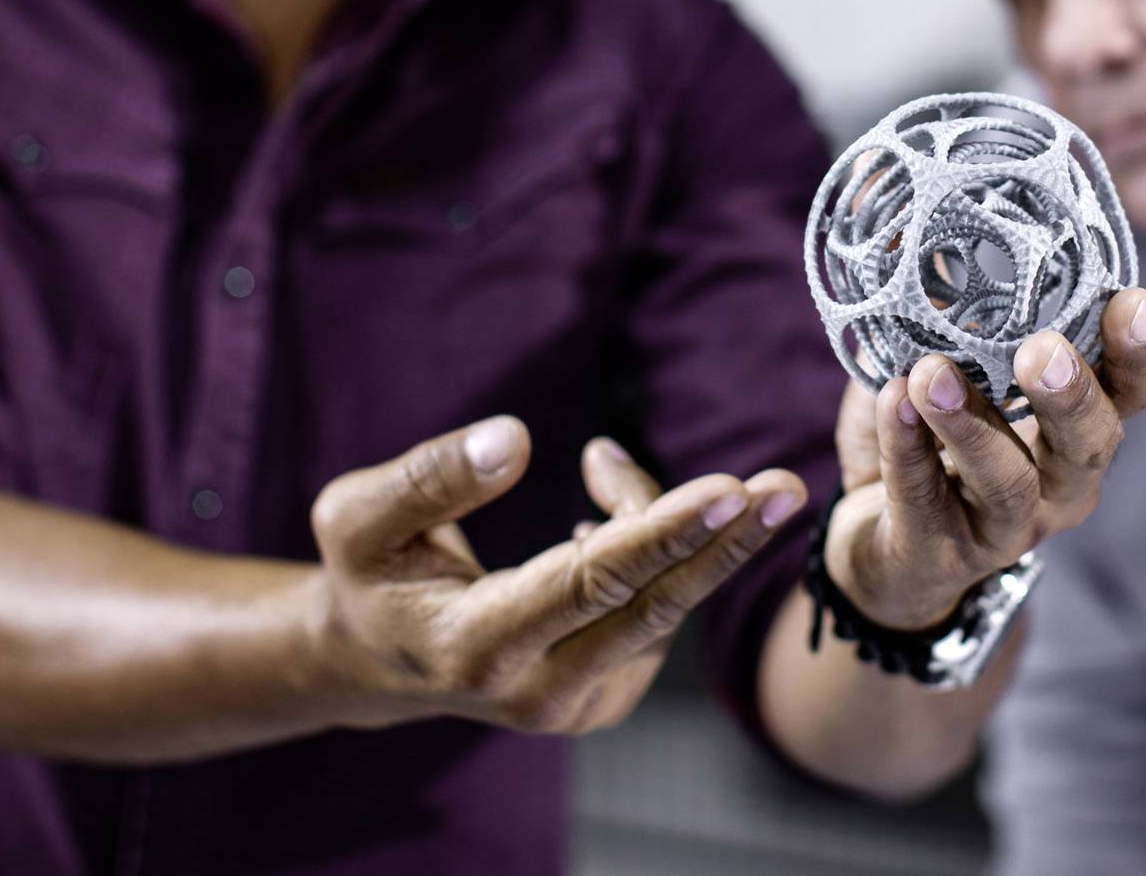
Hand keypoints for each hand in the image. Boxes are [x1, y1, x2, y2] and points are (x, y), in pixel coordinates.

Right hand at [303, 418, 805, 735]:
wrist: (373, 654)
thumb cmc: (368, 570)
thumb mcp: (357, 515)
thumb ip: (429, 478)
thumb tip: (513, 439)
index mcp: (475, 648)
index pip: (592, 584)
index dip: (663, 530)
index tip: (730, 486)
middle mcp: (535, 693)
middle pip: (655, 609)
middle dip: (726, 542)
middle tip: (788, 484)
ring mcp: (575, 707)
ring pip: (659, 601)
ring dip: (663, 524)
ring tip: (606, 467)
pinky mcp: (603, 699)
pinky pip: (654, 614)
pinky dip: (651, 552)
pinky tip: (605, 517)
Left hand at [824, 287, 1145, 629]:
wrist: (876, 543)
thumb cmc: (929, 435)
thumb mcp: (943, 359)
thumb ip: (940, 298)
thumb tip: (899, 203)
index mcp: (1077, 423)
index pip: (1138, 390)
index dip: (1145, 351)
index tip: (1131, 301)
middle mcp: (1059, 479)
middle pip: (1092, 443)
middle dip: (1072, 395)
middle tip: (1042, 351)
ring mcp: (1004, 524)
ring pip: (1007, 482)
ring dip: (972, 424)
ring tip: (931, 375)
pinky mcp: (940, 553)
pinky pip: (925, 500)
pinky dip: (908, 448)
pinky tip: (891, 402)